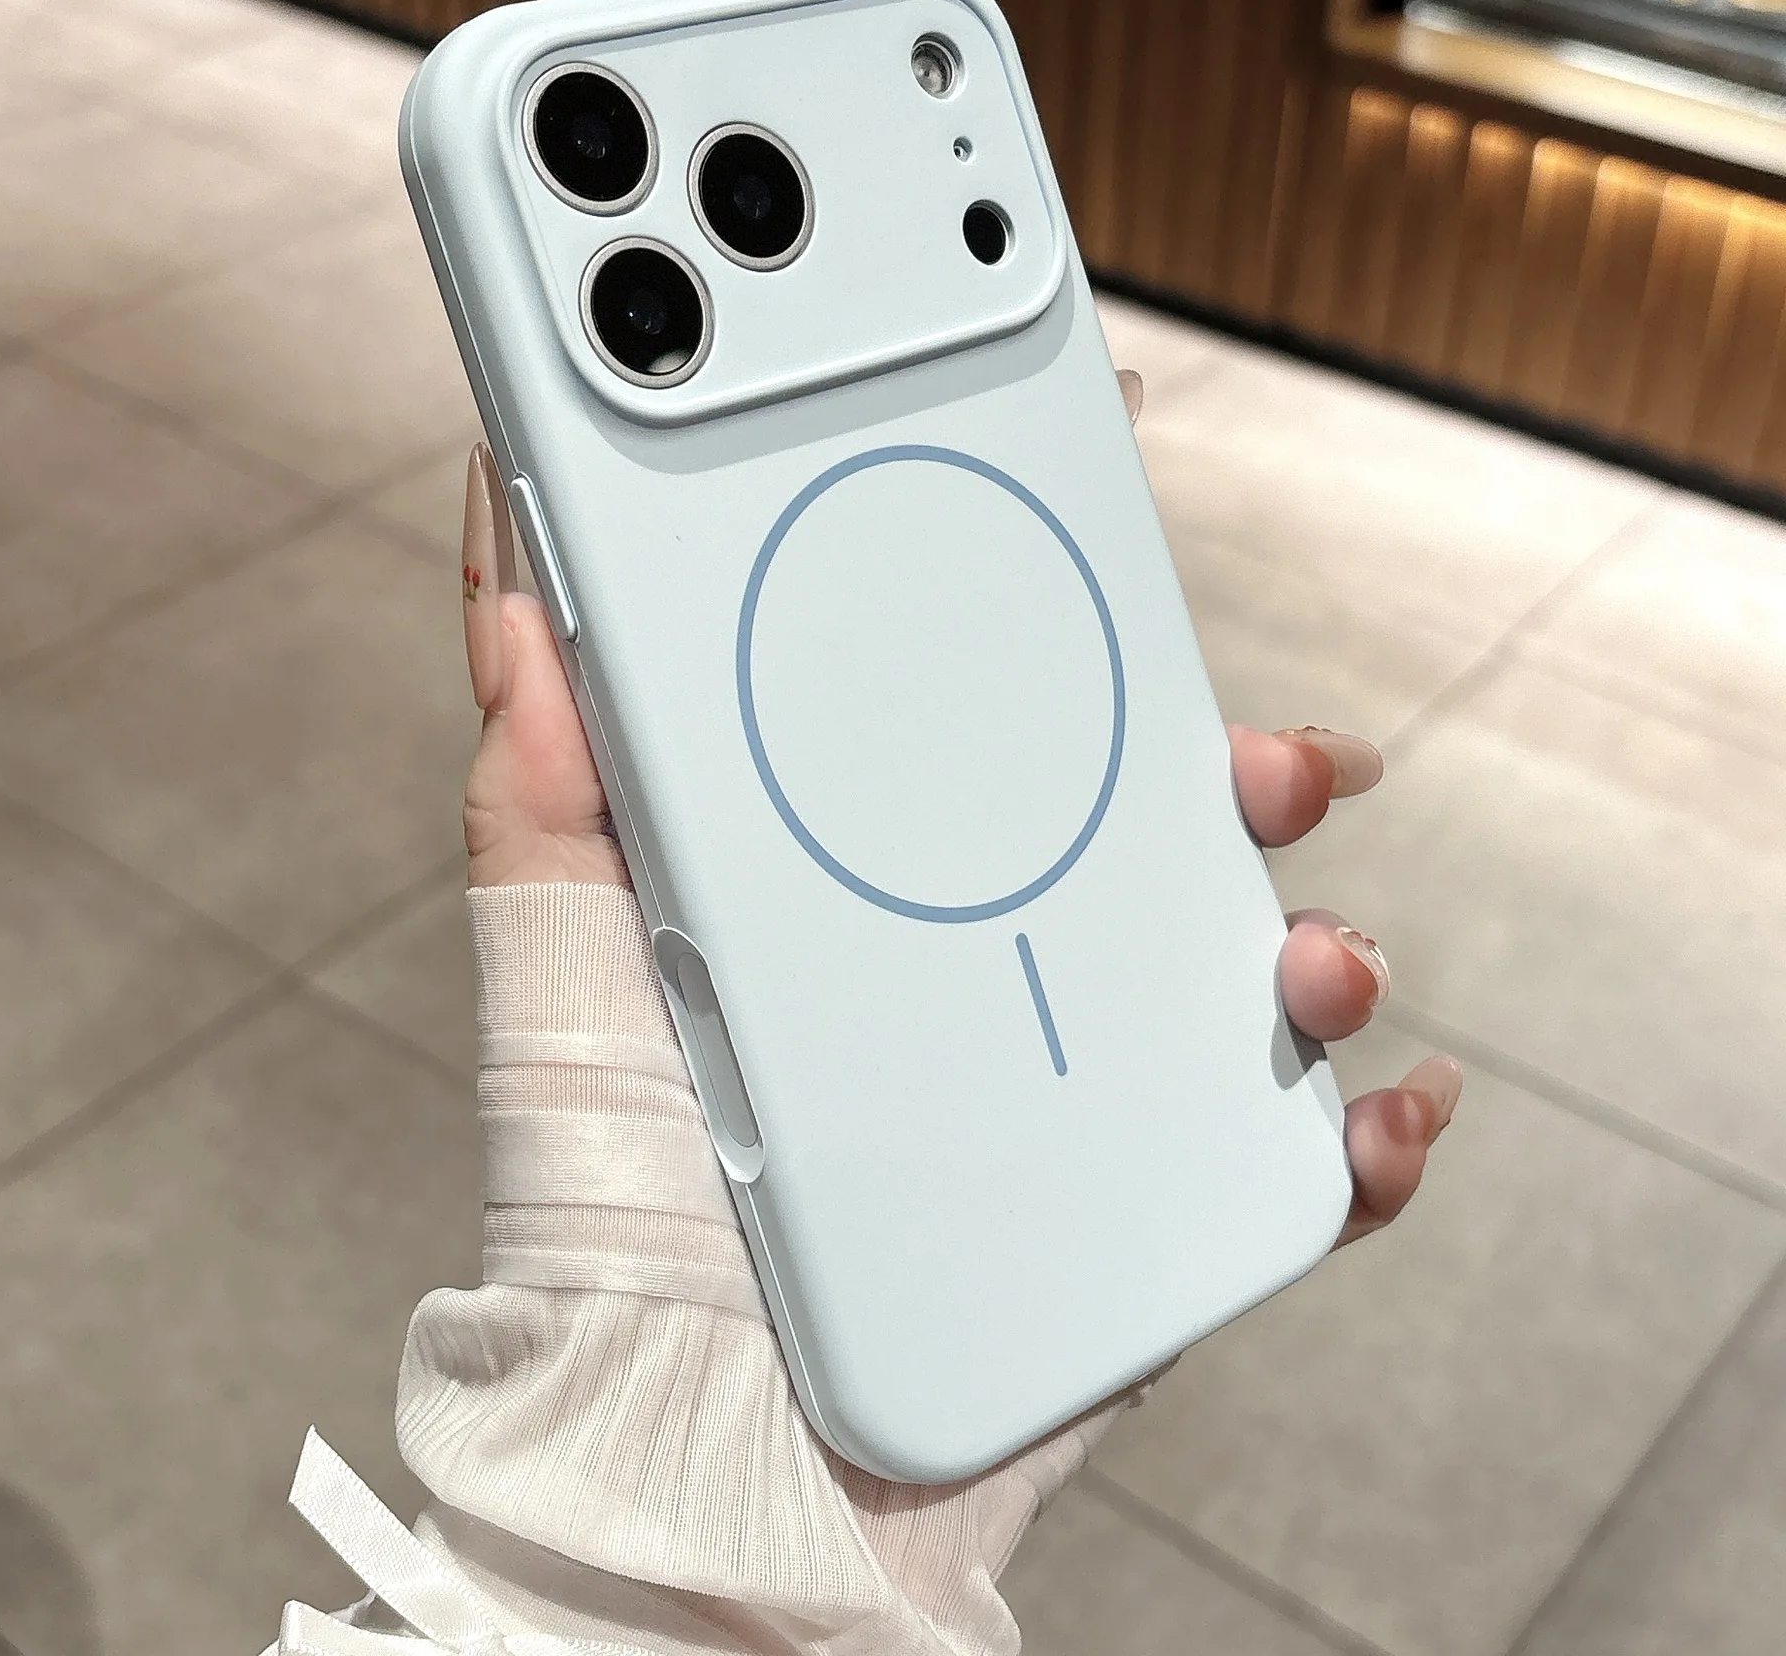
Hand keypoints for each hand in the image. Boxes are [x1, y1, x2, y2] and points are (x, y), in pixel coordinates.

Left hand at [458, 392, 1460, 1251]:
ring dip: (1322, 943)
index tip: (1128, 473)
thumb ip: (543, 776)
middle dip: (1248, 767)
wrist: (686, 1429)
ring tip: (1309, 962)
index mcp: (881, 879)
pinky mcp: (1130, 1219)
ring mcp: (1072, 1086)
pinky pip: (1287, 1171)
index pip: (995, 713)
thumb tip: (514, 576)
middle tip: (1274, 763)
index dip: (1074, 600)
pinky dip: (1365, 1140)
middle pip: (1156, 825)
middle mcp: (992, 965)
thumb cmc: (616, 1187)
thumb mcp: (560, 951)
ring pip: (1246, 976)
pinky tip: (1386, 1114)